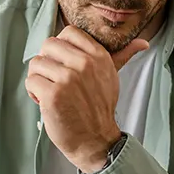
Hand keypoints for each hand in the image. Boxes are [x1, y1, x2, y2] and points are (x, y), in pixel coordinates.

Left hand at [25, 26, 148, 172]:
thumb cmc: (100, 108)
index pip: (69, 32)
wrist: (96, 140)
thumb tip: (143, 42)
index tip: (63, 62)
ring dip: (38, 78)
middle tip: (52, 78)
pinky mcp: (53, 95)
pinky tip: (44, 101)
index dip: (61, 46)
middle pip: (48, 45)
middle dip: (46, 61)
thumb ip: (122, 56)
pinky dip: (33, 92)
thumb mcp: (112, 77)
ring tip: (48, 91)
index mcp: (98, 56)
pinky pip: (31, 81)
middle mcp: (84, 64)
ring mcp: (67, 79)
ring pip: (36, 63)